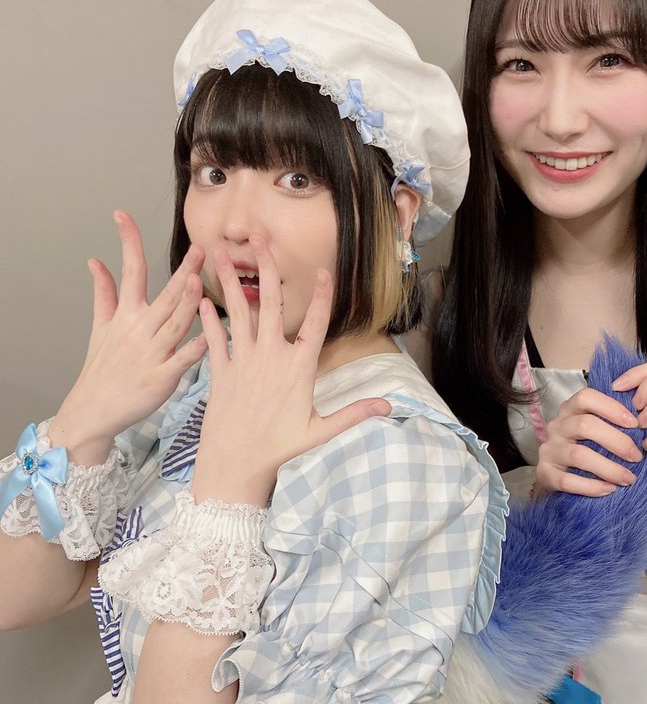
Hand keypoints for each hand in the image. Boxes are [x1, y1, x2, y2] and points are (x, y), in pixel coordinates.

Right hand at [52, 211, 206, 461]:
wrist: (95, 408)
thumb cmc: (103, 366)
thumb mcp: (101, 327)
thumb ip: (103, 293)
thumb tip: (95, 261)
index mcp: (125, 315)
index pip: (129, 271)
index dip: (127, 242)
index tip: (122, 214)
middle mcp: (139, 330)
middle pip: (163, 295)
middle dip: (181, 271)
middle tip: (200, 248)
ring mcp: (151, 353)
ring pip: (175, 323)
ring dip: (187, 302)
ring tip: (200, 281)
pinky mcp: (162, 377)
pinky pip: (184, 359)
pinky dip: (196, 346)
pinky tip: (211, 333)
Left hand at [191, 236, 390, 505]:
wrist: (235, 463)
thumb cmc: (279, 449)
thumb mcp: (320, 430)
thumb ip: (354, 413)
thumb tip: (389, 406)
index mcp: (298, 368)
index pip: (315, 324)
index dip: (322, 296)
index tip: (325, 272)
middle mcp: (270, 357)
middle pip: (272, 305)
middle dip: (267, 269)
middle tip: (261, 240)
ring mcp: (243, 362)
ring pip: (238, 314)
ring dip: (229, 282)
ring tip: (218, 253)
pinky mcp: (220, 372)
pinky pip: (214, 338)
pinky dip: (207, 318)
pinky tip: (201, 297)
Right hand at [533, 386, 641, 498]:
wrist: (557, 478)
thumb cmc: (587, 449)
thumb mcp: (596, 430)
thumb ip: (614, 422)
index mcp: (570, 410)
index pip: (586, 397)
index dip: (612, 408)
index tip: (636, 423)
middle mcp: (556, 426)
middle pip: (584, 425)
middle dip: (616, 441)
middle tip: (637, 456)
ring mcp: (548, 450)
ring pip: (578, 455)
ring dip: (608, 468)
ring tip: (628, 478)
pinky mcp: (544, 474)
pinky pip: (567, 480)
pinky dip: (591, 486)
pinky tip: (609, 490)